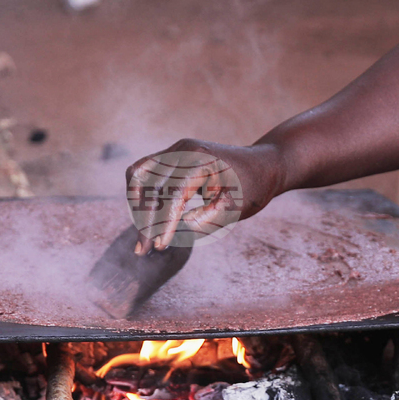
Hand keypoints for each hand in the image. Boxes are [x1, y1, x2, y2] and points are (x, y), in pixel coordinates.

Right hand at [125, 139, 283, 253]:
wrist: (261, 166)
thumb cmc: (251, 190)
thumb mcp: (232, 211)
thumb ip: (202, 222)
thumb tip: (169, 232)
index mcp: (202, 160)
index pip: (173, 193)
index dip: (163, 222)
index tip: (159, 247)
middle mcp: (183, 149)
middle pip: (149, 184)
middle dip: (144, 219)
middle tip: (143, 250)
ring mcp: (175, 149)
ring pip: (138, 174)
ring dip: (137, 205)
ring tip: (144, 235)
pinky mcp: (171, 155)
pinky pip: (144, 171)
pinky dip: (140, 194)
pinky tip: (145, 218)